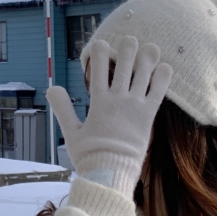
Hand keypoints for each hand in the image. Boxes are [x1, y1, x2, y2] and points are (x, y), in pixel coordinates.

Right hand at [46, 37, 172, 196]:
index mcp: (98, 101)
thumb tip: (51, 88)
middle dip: (127, 48)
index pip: (99, 66)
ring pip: (143, 72)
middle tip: (130, 41)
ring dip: (147, 57)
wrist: (110, 174)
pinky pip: (159, 92)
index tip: (102, 45)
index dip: (100, 50)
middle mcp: (117, 99)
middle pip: (124, 63)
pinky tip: (165, 67)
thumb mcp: (71, 133)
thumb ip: (62, 109)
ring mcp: (134, 107)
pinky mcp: (148, 117)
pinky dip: (163, 78)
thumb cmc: (90, 157)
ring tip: (151, 47)